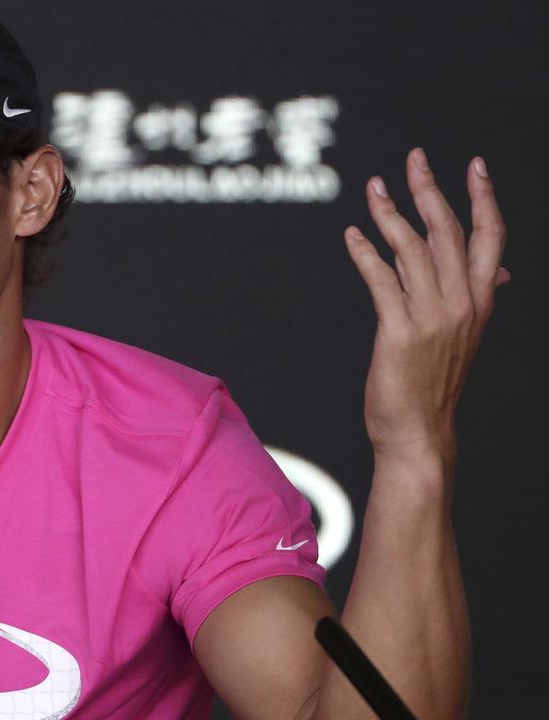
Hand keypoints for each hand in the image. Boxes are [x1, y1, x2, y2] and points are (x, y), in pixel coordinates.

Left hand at [343, 148, 508, 460]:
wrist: (420, 431)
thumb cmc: (433, 383)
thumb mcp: (463, 337)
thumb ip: (473, 298)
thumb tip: (496, 273)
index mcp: (479, 301)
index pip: (491, 239)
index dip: (484, 199)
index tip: (475, 165)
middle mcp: (462, 304)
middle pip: (449, 232)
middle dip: (430, 190)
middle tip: (415, 157)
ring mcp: (432, 317)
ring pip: (412, 249)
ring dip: (390, 213)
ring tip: (374, 187)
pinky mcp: (400, 331)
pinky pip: (381, 279)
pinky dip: (364, 252)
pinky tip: (352, 234)